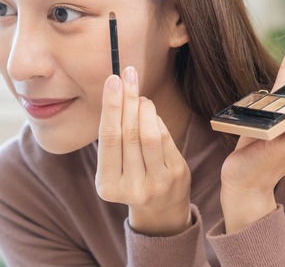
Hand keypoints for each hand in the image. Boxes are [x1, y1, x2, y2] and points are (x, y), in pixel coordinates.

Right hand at [95, 66, 191, 235]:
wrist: (160, 209)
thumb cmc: (131, 178)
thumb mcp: (114, 167)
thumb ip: (113, 136)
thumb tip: (116, 91)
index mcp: (107, 185)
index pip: (109, 138)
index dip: (110, 106)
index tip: (112, 80)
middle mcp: (131, 188)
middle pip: (128, 134)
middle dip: (127, 99)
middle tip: (127, 75)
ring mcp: (156, 183)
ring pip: (149, 135)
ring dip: (144, 107)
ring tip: (139, 96)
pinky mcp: (177, 175)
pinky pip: (165, 139)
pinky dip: (156, 120)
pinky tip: (150, 112)